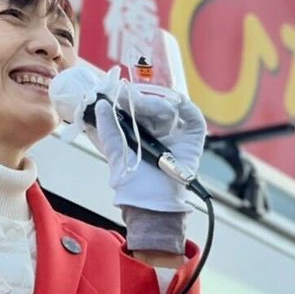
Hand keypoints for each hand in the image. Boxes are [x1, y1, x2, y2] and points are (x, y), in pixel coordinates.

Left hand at [84, 80, 206, 212]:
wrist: (150, 202)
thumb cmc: (131, 183)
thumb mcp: (114, 152)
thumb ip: (107, 129)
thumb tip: (100, 105)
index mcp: (141, 136)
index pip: (138, 111)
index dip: (131, 100)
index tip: (120, 92)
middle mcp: (160, 135)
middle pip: (154, 108)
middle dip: (142, 101)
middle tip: (130, 97)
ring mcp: (177, 138)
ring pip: (171, 110)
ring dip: (158, 104)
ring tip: (144, 106)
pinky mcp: (192, 144)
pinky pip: (194, 121)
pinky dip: (188, 109)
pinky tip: (176, 103)